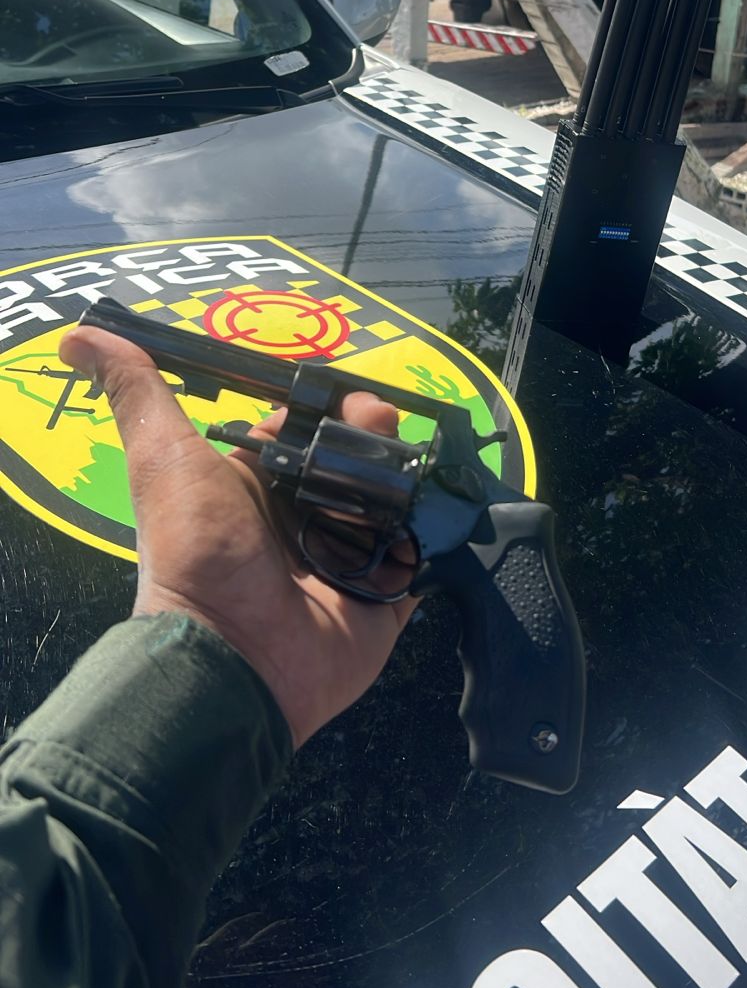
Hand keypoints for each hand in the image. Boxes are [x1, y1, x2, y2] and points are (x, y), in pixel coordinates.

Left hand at [59, 326, 417, 748]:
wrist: (231, 653)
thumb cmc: (197, 549)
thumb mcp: (163, 457)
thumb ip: (137, 392)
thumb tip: (77, 334)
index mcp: (259, 486)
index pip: (308, 431)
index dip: (331, 407)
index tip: (348, 397)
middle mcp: (303, 520)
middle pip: (357, 462)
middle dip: (376, 436)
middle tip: (380, 428)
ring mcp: (346, 562)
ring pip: (392, 503)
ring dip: (404, 479)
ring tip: (405, 471)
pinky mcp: (382, 600)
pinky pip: (417, 559)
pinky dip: (426, 536)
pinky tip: (428, 511)